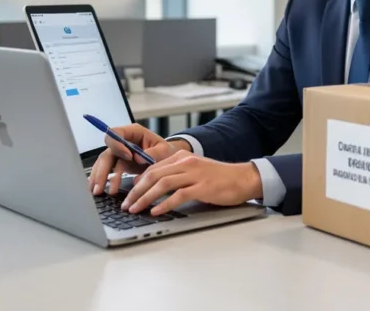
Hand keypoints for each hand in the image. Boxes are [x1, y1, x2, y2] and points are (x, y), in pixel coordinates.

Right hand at [87, 124, 185, 195]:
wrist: (168, 159)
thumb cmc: (166, 152)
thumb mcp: (164, 150)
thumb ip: (153, 152)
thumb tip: (138, 158)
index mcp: (134, 132)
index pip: (117, 133)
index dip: (118, 144)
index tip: (127, 157)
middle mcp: (123, 141)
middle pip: (108, 151)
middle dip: (103, 169)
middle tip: (102, 185)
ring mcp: (120, 152)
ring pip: (104, 163)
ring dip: (99, 177)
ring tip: (98, 191)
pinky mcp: (119, 163)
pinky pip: (107, 170)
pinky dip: (102, 180)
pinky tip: (98, 189)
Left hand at [121, 150, 262, 215]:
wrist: (243, 179)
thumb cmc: (219, 178)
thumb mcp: (194, 172)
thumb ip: (175, 176)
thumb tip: (152, 188)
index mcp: (182, 157)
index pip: (152, 168)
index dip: (137, 182)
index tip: (129, 195)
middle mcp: (186, 163)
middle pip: (153, 175)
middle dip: (136, 191)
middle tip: (127, 205)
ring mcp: (194, 174)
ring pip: (162, 184)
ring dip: (146, 197)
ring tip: (136, 209)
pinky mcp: (202, 187)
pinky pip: (178, 195)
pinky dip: (164, 204)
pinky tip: (156, 211)